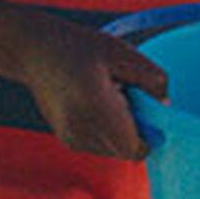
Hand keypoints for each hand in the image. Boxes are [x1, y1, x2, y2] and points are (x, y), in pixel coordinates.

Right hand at [11, 11, 171, 160]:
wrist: (33, 51)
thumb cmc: (79, 46)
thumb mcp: (123, 53)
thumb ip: (153, 79)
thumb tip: (165, 105)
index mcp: (96, 108)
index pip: (134, 148)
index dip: (147, 133)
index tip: (144, 108)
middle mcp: (81, 130)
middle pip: (125, 151)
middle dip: (133, 131)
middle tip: (124, 97)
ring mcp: (70, 137)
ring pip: (112, 150)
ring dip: (119, 131)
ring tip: (106, 98)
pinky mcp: (65, 138)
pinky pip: (98, 145)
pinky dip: (104, 131)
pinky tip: (93, 104)